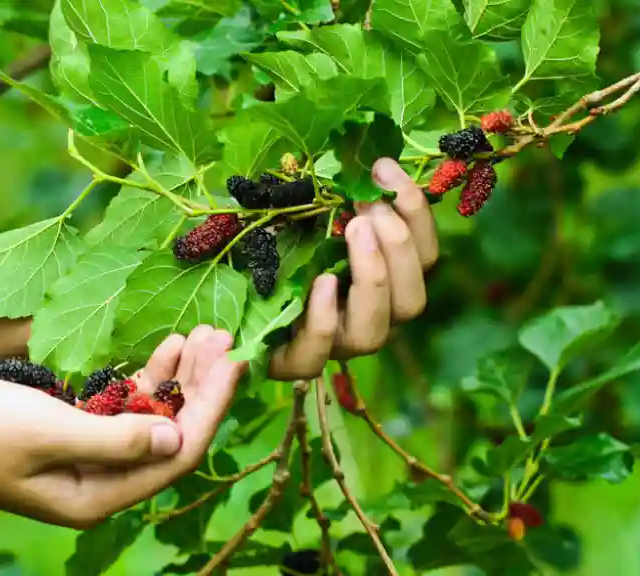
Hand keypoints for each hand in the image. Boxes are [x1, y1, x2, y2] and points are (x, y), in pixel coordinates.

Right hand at [0, 326, 245, 528]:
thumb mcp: (45, 430)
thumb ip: (116, 438)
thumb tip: (179, 438)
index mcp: (96, 496)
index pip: (176, 452)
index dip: (211, 406)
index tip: (236, 359)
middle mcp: (95, 483)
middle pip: (169, 434)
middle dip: (200, 387)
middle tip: (223, 335)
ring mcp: (79, 458)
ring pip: (147, 417)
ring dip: (175, 377)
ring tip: (200, 333)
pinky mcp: (63, 432)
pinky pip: (118, 407)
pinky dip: (141, 379)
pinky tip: (162, 350)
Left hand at [269, 158, 437, 379]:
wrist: (218, 299)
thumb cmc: (271, 248)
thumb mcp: (302, 215)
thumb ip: (333, 196)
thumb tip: (360, 153)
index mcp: (382, 282)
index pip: (422, 256)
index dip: (414, 212)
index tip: (382, 167)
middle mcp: (367, 318)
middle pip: (411, 299)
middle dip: (397, 246)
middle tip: (367, 206)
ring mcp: (332, 345)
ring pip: (374, 332)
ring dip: (373, 276)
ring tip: (353, 230)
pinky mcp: (292, 362)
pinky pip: (317, 353)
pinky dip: (323, 317)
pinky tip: (321, 281)